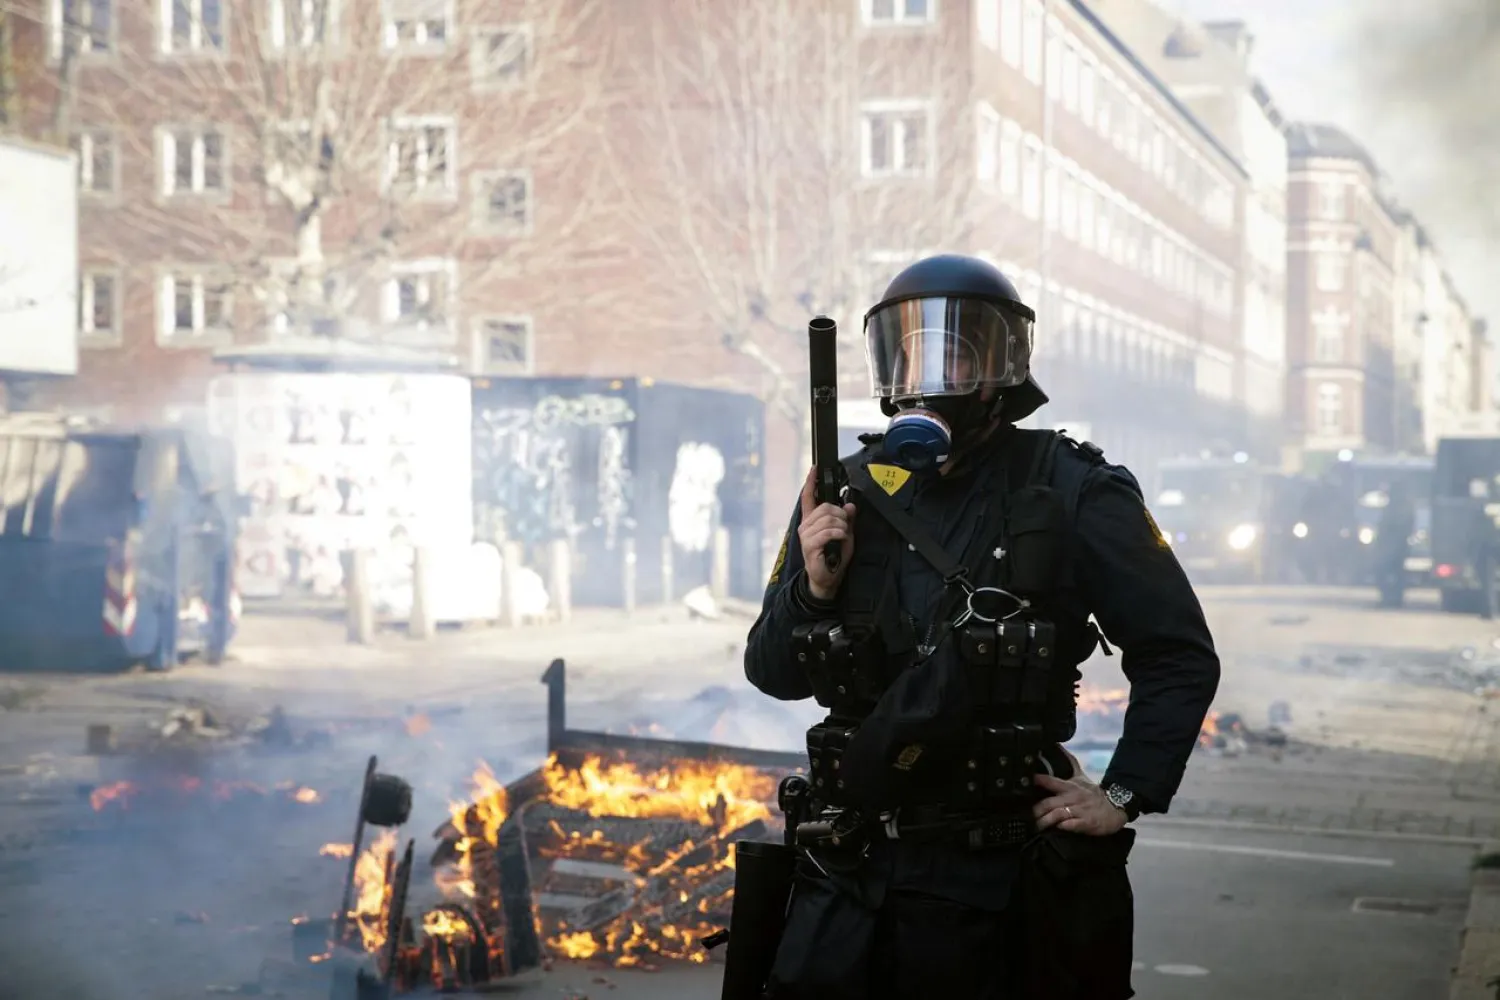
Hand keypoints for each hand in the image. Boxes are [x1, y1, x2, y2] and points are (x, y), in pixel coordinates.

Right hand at [798, 467, 855, 600]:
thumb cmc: (834, 557)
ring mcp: (806, 536)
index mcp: (812, 521)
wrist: (827, 579)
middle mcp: (806, 526)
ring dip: (841, 526)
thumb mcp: (845, 535)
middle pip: (824, 507)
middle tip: (845, 526)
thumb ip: (847, 520)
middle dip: (840, 515)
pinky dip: (839, 534)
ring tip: (843, 536)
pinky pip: (828, 532)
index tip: (814, 469)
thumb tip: (850, 505)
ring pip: (828, 519)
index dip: (811, 482)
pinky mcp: (810, 546)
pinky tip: (840, 540)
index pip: (808, 497)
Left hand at [1032, 752, 1127, 836]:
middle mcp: (1072, 798)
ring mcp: (1079, 811)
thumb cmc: (1093, 794)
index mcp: (1069, 786)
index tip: (1025, 783)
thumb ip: (1069, 762)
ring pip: (1057, 815)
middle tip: (1027, 816)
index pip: (1050, 781)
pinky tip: (1054, 829)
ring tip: (1036, 826)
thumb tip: (1059, 746)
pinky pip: (1070, 826)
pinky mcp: (1085, 823)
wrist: (1115, 808)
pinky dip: (1061, 827)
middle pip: (1049, 803)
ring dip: (1044, 821)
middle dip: (1036, 810)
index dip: (1038, 781)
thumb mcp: (1080, 776)